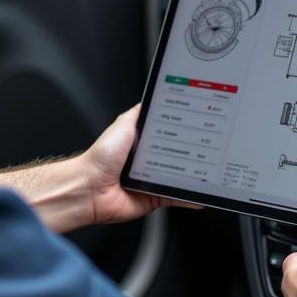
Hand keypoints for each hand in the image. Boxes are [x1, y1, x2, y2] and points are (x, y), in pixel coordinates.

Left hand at [80, 105, 201, 224]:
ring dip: (192, 176)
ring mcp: (152, 180)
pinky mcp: (153, 198)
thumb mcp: (123, 124)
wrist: (90, 187)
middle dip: (191, 153)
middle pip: (177, 156)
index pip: (169, 136)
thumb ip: (138, 113)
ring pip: (179, 178)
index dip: (184, 132)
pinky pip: (175, 198)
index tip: (198, 128)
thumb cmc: (101, 157)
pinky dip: (188, 198)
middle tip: (203, 148)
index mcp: (141, 143)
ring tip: (205, 169)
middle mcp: (148, 162)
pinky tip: (199, 193)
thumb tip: (151, 98)